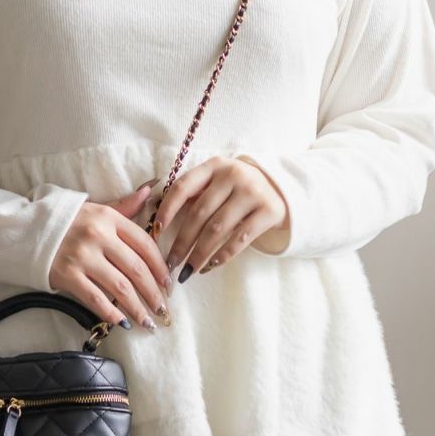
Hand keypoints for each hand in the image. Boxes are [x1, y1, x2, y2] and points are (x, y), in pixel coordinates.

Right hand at [48, 180, 172, 330]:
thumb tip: (150, 191)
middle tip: (163, 308)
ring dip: (138, 308)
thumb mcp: (96, 208)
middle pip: (136, 269)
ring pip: (120, 287)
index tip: (168, 282)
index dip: (160, 266)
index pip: (144, 244)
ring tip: (148, 321)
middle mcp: (97, 236)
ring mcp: (82, 257)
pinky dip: (112, 313)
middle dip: (153, 292)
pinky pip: (95, 298)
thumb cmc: (66, 221)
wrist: (26, 231)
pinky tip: (123, 323)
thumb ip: (124, 206)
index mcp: (108, 218)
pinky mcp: (67, 275)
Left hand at [152, 156, 289, 281]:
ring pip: (217, 229)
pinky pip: (240, 238)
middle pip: (199, 213)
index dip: (167, 210)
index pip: (183, 187)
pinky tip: (210, 265)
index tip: (156, 231)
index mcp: (213, 165)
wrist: (278, 187)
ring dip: (199, 253)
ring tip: (188, 270)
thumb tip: (158, 222)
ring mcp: (252, 192)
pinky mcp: (269, 210)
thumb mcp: (214, 182)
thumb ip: (191, 194)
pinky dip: (223, 255)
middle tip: (171, 263)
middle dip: (182, 242)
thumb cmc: (234, 189)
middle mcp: (233, 174)